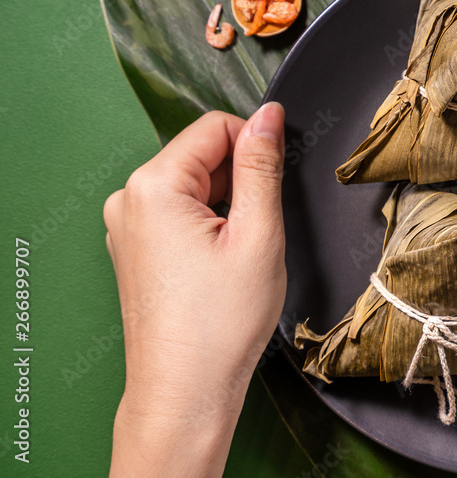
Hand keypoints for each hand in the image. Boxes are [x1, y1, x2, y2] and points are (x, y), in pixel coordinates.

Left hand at [104, 104, 286, 476]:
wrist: (186, 391)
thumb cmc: (220, 324)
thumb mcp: (258, 234)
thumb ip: (262, 166)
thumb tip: (269, 116)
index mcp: (153, 187)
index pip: (215, 126)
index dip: (256, 146)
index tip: (277, 183)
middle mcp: (129, 199)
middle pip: (201, 155)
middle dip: (240, 179)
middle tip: (260, 231)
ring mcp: (127, 226)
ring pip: (194, 185)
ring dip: (227, 205)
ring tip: (240, 254)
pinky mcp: (135, 249)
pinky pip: (180, 213)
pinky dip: (209, 226)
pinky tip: (222, 263)